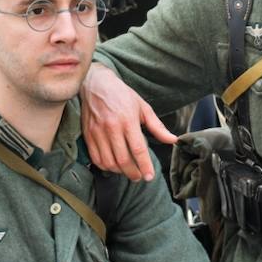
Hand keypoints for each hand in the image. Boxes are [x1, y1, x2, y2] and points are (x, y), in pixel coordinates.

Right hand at [81, 63, 176, 181]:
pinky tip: (114, 166)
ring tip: (128, 171)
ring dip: (120, 171)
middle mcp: (112, 128)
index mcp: (128, 120)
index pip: (138, 149)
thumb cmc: (122, 95)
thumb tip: (173, 140)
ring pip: (109, 162)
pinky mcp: (88, 135)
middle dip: (133, 173)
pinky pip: (96, 158)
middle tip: (139, 177)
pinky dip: (105, 166)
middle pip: (123, 159)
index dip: (145, 165)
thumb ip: (157, 127)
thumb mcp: (143, 107)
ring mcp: (97, 132)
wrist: (95, 84)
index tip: (150, 176)